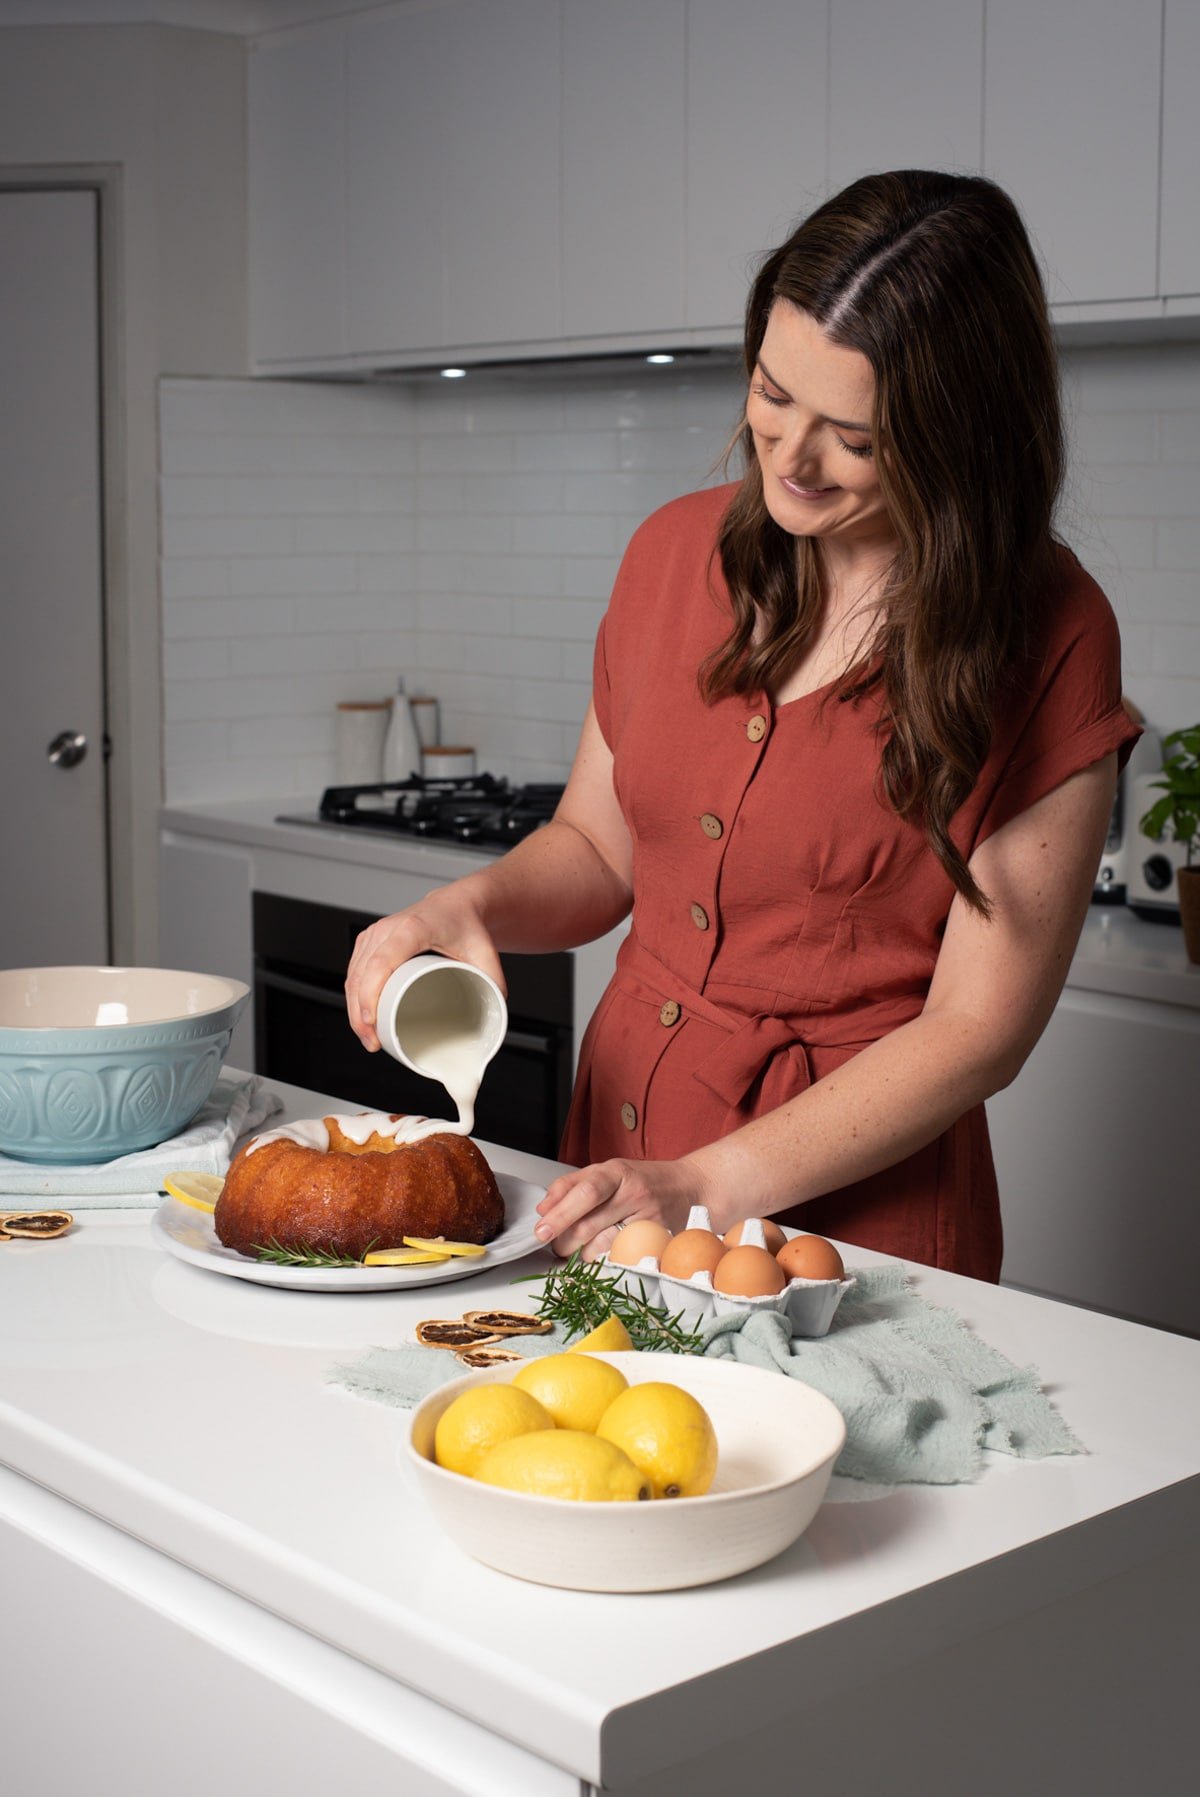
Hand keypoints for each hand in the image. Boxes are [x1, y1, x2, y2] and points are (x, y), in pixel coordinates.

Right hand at [344, 885, 504, 1050]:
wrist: (456, 904)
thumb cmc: (466, 924)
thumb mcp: (485, 952)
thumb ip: (493, 982)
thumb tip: (494, 1017)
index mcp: (412, 929)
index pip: (381, 962)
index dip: (371, 993)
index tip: (372, 1021)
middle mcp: (387, 929)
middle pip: (362, 974)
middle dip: (361, 1013)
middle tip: (374, 1042)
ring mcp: (374, 934)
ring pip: (354, 976)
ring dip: (355, 1009)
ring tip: (369, 1038)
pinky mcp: (369, 941)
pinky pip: (354, 971)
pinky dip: (354, 997)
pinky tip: (361, 1018)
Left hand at [534, 1156, 717, 1260]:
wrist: (691, 1188)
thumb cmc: (643, 1181)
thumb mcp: (608, 1171)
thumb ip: (572, 1185)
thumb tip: (543, 1208)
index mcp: (618, 1172)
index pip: (585, 1192)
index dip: (560, 1213)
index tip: (541, 1230)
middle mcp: (634, 1195)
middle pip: (589, 1226)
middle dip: (563, 1242)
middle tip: (555, 1243)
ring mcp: (648, 1220)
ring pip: (601, 1248)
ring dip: (580, 1255)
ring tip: (578, 1248)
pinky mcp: (657, 1242)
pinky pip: (620, 1259)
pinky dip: (603, 1261)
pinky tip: (600, 1254)